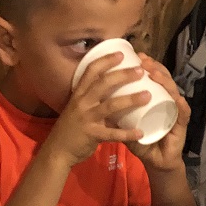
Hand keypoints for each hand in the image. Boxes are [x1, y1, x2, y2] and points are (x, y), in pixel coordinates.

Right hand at [44, 52, 151, 167]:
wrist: (57, 152)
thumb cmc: (70, 129)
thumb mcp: (77, 109)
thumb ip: (92, 100)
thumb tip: (113, 90)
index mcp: (78, 95)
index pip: (91, 71)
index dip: (106, 60)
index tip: (121, 54)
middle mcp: (82, 103)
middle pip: (103, 83)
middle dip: (123, 74)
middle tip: (141, 70)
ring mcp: (86, 119)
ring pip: (111, 105)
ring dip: (131, 99)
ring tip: (147, 95)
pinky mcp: (92, 135)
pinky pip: (113, 134)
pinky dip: (128, 133)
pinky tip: (141, 132)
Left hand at [125, 53, 190, 173]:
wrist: (155, 162)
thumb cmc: (142, 142)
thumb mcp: (125, 125)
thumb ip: (115, 113)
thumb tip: (98, 98)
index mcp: (155, 98)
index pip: (153, 77)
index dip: (146, 65)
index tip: (135, 55)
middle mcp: (167, 101)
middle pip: (164, 79)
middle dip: (154, 67)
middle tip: (143, 60)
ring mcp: (175, 111)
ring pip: (173, 91)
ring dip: (165, 81)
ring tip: (154, 74)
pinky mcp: (181, 126)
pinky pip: (183, 113)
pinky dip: (180, 105)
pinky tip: (177, 98)